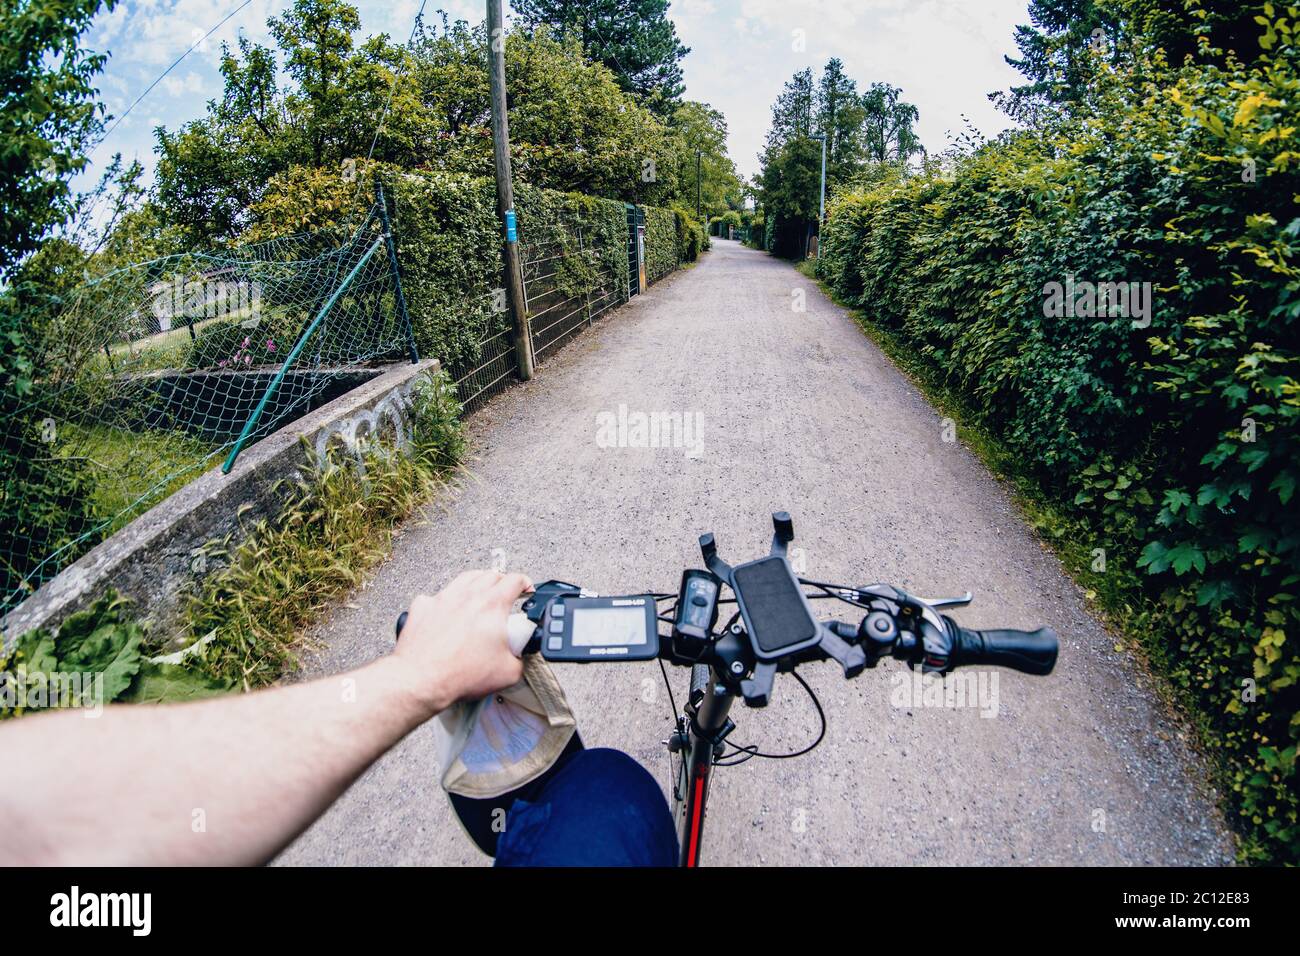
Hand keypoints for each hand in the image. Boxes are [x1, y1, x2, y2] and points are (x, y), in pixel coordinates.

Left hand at [389, 569, 533, 717]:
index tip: (526, 589)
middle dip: (502, 581)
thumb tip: (519, 658)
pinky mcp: (423, 607)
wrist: (421, 680)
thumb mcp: (508, 673)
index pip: (515, 580)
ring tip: (481, 592)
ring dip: (477, 582)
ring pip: (465, 578)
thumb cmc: (458, 674)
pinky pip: (438, 594)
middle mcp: (468, 595)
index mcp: (492, 605)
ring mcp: (443, 598)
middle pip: (491, 574)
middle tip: (506, 592)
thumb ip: (520, 659)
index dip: (525, 583)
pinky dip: (447, 598)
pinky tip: (449, 609)